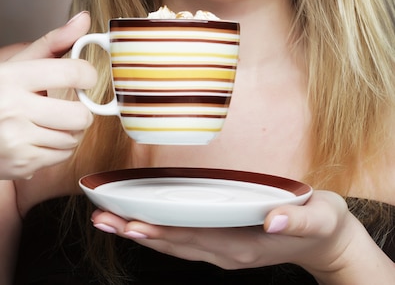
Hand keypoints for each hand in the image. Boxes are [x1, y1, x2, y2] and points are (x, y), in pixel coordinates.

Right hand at [0, 12, 96, 179]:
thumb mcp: (20, 62)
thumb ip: (55, 41)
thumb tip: (85, 19)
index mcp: (15, 78)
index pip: (72, 73)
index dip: (87, 74)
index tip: (84, 77)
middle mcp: (14, 110)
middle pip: (79, 115)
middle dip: (81, 110)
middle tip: (70, 104)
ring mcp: (16, 141)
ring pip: (73, 138)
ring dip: (69, 130)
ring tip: (51, 120)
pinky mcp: (19, 164)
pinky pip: (61, 157)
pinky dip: (58, 148)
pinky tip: (41, 136)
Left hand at [90, 191, 374, 279]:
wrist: (328, 244)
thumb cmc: (322, 223)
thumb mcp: (322, 217)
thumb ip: (300, 219)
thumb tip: (274, 218)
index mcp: (246, 244)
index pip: (195, 237)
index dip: (162, 231)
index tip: (132, 223)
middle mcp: (229, 251)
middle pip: (176, 243)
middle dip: (137, 231)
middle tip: (102, 220)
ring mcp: (225, 251)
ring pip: (176, 244)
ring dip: (142, 233)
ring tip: (110, 223)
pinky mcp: (225, 244)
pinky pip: (186, 241)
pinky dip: (161, 232)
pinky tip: (143, 224)